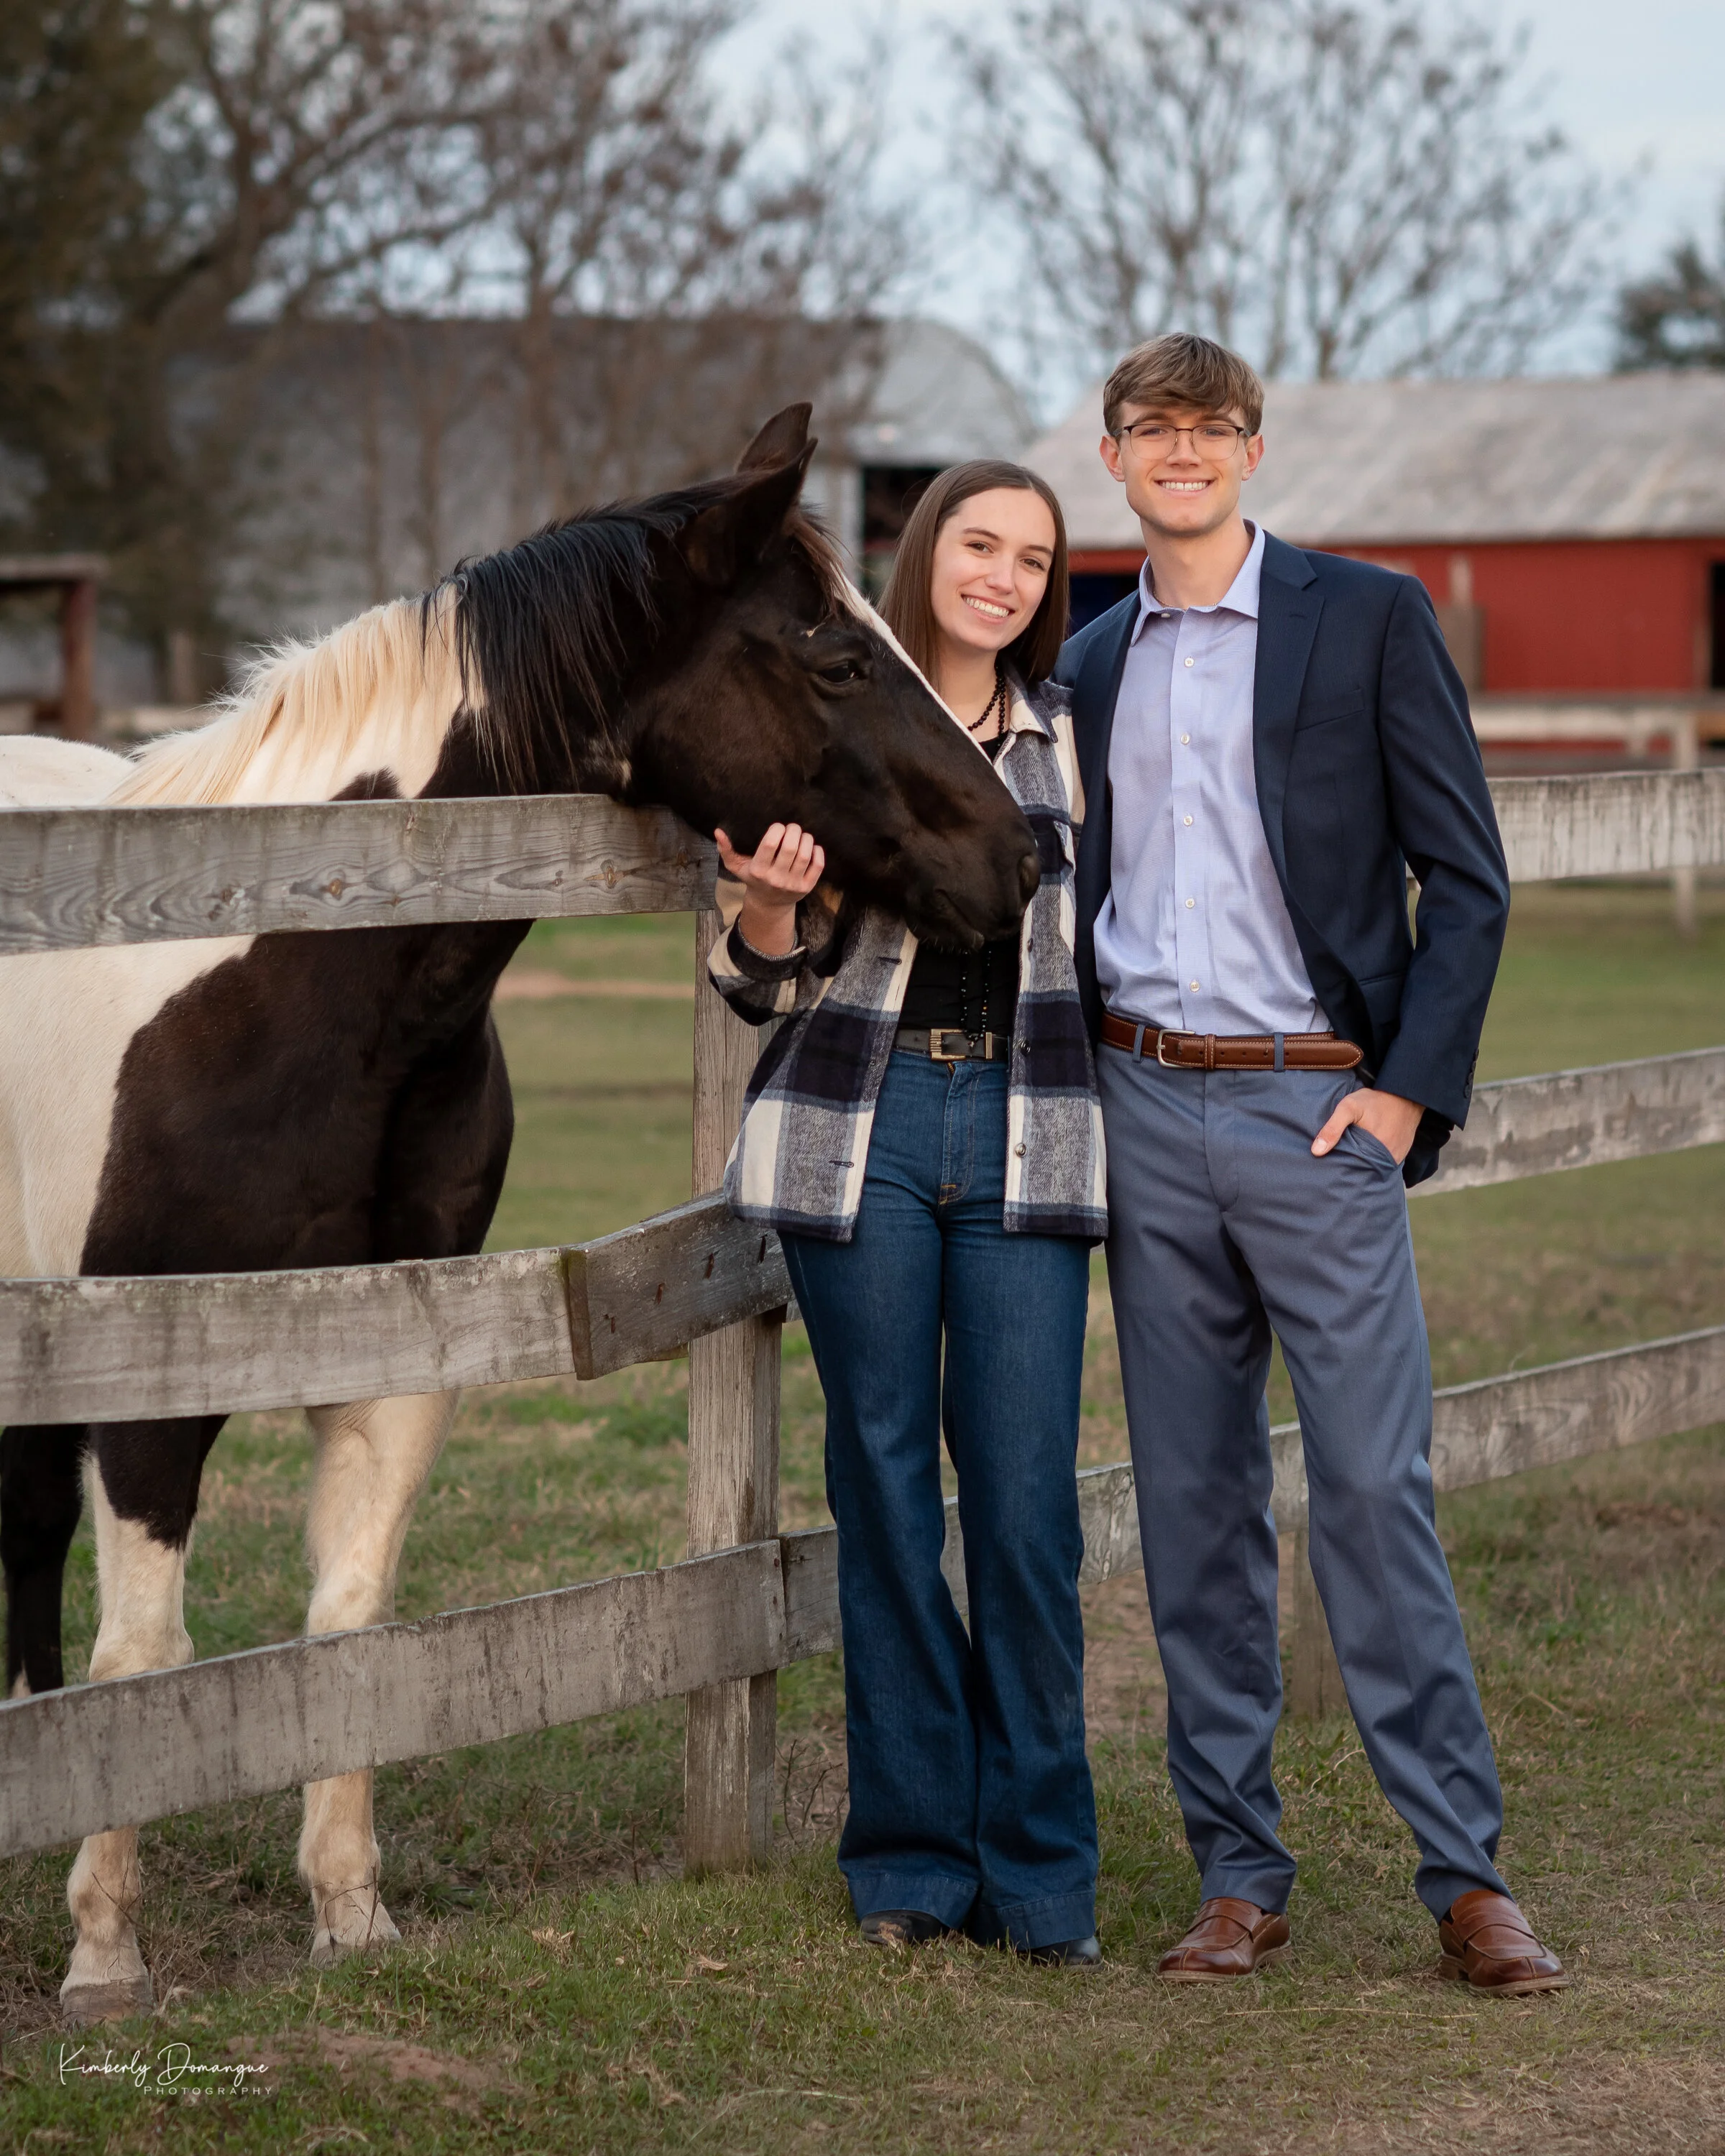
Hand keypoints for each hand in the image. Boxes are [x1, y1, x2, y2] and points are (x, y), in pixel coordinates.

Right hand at [715, 822, 825, 956]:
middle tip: (792, 828)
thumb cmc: (753, 878)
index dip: (777, 829)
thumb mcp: (736, 866)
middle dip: (794, 831)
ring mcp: (792, 884)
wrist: (769, 904)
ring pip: (805, 855)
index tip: (778, 827)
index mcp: (758, 870)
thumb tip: (718, 831)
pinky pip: (817, 866)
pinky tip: (812, 847)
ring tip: (802, 835)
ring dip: (806, 839)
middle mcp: (776, 878)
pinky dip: (817, 852)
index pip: (770, 844)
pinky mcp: (806, 887)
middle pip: (791, 848)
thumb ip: (726, 849)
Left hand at [1311, 1085, 1422, 1165]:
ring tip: (1351, 1157)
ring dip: (1364, 1164)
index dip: (1340, 1168)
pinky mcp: (1400, 1154)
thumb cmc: (1375, 1100)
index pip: (1352, 1170)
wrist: (1404, 1093)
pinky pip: (1384, 1162)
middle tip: (1340, 1161)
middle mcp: (1387, 1160)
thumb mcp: (1349, 1107)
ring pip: (1374, 1168)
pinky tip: (1366, 1153)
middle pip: (1363, 1170)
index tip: (1330, 1166)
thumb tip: (1316, 1151)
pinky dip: (1375, 1159)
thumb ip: (1333, 1128)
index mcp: (1373, 1153)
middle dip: (1351, 1168)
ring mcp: (1395, 1158)